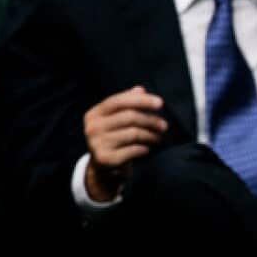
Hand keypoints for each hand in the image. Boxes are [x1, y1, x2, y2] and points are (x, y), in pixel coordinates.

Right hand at [83, 86, 167, 202]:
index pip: (118, 101)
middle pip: (129, 117)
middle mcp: (92, 127)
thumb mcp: (116, 120)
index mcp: (94, 114)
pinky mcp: (105, 158)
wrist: (103, 167)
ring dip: (151, 135)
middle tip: (164, 126)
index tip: (160, 103)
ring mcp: (96, 143)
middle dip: (150, 120)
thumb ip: (127, 104)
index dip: (140, 100)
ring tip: (159, 137)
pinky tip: (148, 148)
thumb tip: (140, 89)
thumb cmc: (114, 138)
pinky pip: (132, 150)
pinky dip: (144, 148)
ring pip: (133, 133)